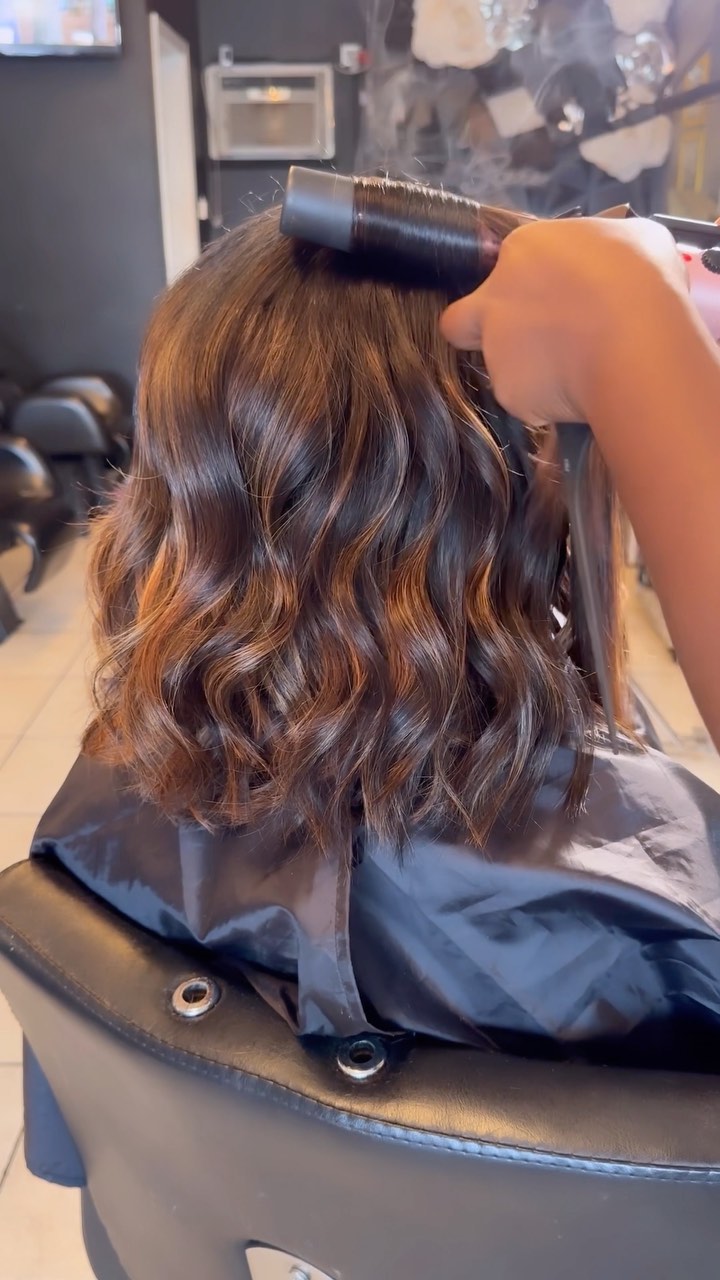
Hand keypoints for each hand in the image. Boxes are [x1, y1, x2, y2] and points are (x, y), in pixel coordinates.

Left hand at [440, 216, 688, 425]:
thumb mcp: (633, 238)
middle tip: (524, 345)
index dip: (527, 287)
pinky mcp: (509, 393)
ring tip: (575, 373)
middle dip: (479, 334)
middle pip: (461, 321)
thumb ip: (603, 250)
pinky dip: (549, 402)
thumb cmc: (642, 278)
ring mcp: (496, 349)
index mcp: (524, 249)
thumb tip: (609, 260)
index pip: (505, 268)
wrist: (636, 342)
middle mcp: (495, 298)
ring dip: (529, 371)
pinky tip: (580, 393)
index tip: (555, 299)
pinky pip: (528, 402)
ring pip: (502, 366)